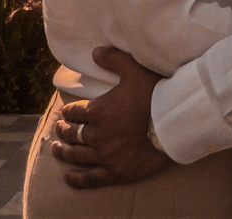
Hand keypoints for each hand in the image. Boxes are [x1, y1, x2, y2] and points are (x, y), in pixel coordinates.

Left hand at [50, 47, 171, 186]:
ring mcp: (104, 156)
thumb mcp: (134, 70)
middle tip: (59, 130)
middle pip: (72, 134)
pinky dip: (76, 179)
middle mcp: (96, 135)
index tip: (66, 113)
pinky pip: (90, 179)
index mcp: (97, 111)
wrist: (174, 123)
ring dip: (63, 152)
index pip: (74, 112)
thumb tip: (95, 52)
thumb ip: (113, 59)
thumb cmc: (155, 94)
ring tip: (56, 149)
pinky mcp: (115, 172)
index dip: (68, 112)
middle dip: (63, 130)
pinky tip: (68, 177)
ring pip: (76, 155)